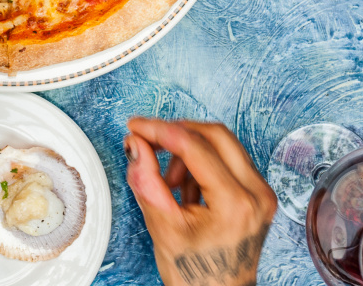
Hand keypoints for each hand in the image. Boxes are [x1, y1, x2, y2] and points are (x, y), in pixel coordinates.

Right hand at [125, 119, 276, 285]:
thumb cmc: (195, 273)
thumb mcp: (162, 226)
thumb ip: (146, 180)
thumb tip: (136, 144)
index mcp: (236, 203)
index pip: (194, 146)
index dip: (159, 130)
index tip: (136, 127)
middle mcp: (257, 194)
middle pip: (215, 134)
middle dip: (175, 132)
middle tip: (147, 139)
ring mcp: (261, 193)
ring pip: (222, 143)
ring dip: (188, 149)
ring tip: (169, 181)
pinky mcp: (257, 194)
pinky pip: (228, 159)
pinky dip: (200, 162)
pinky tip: (185, 188)